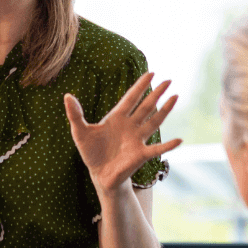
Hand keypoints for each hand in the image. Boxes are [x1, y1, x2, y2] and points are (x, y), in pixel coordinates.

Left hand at [64, 72, 180, 195]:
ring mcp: (137, 139)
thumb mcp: (80, 132)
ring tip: (176, 96)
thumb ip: (75, 114)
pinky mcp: (141, 154)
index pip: (131, 98)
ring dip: (165, 110)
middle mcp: (130, 126)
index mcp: (117, 117)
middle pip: (146, 106)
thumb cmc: (91, 152)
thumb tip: (67, 96)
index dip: (140, 86)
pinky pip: (157, 149)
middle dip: (156, 93)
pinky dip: (168, 145)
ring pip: (154, 121)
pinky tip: (180, 140)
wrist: (99, 174)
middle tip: (168, 80)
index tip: (151, 73)